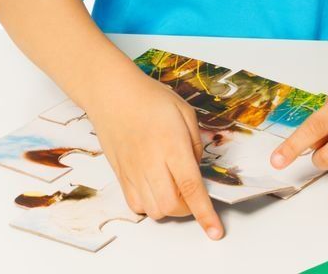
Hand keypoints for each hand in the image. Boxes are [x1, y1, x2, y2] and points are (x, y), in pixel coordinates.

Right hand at [83, 72, 223, 239]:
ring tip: (172, 188)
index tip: (215, 232)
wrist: (112, 95)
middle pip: (172, 206)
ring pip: (154, 210)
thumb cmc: (150, 98)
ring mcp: (133, 171)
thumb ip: (196, 144)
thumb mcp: (185, 112)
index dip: (205, 213)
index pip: (191, 188)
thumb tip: (197, 170)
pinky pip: (136, 205)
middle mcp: (151, 163)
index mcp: (172, 146)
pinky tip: (154, 188)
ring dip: (169, 207)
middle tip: (192, 193)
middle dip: (188, 209)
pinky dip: (149, 205)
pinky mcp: (121, 175)